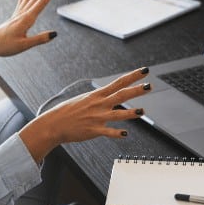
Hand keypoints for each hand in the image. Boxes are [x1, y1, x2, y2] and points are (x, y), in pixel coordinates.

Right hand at [19, 67, 150, 162]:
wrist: (53, 124)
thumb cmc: (67, 112)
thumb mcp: (83, 99)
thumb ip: (98, 98)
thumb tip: (107, 95)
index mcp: (97, 95)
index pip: (118, 82)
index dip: (132, 76)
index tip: (144, 71)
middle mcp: (99, 105)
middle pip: (121, 95)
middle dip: (136, 90)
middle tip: (150, 86)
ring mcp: (97, 117)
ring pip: (118, 114)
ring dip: (131, 113)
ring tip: (142, 111)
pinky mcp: (94, 130)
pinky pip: (108, 132)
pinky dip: (117, 133)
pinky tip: (125, 134)